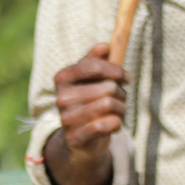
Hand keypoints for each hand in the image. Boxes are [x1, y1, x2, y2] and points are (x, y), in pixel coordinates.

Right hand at [45, 42, 125, 184]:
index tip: (124, 78)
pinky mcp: (75, 138)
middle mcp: (61, 98)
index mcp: (63, 78)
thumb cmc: (92, 100)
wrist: (82, 138)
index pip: (95, 66)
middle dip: (121, 93)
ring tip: (116, 111)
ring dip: (121, 108)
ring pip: (109, 104)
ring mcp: (66, 119)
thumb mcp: (93, 77)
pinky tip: (113, 124)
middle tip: (119, 99)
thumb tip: (104, 46)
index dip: (116, 71)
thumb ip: (96, 59)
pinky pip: (106, 123)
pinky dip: (116, 122)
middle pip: (108, 87)